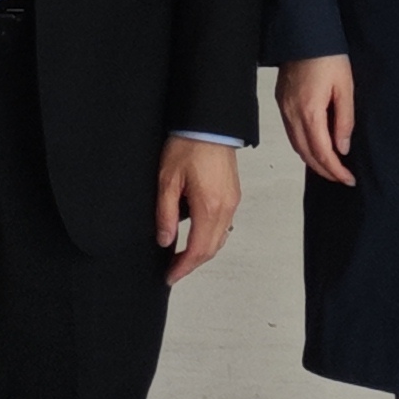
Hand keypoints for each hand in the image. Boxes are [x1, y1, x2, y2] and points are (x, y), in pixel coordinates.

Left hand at [155, 138, 240, 285]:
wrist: (209, 122)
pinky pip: (224, 225)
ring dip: (202, 251)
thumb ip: (165, 213)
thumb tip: (165, 240)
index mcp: (209, 207)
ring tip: (182, 256)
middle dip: (192, 264)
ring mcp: (232, 201)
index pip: (198, 250)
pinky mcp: (233, 193)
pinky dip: (210, 237)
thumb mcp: (167, 179)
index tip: (170, 276)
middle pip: (211, 249)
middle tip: (173, 270)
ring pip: (220, 238)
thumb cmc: (189, 144)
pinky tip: (197, 234)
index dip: (183, 267)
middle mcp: (226, 207)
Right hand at [277, 55, 356, 184]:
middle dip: (324, 170)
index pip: (322, 153)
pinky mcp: (280, 101)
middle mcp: (292, 114)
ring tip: (331, 166)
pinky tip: (315, 145)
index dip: (335, 170)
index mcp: (310, 112)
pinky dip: (303, 145)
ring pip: (296, 145)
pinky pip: (291, 133)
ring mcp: (283, 108)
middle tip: (342, 177)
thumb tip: (342, 148)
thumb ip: (344, 120)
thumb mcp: (346, 87)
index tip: (349, 179)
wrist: (304, 31)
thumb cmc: (328, 55)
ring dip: (313, 159)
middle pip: (306, 154)